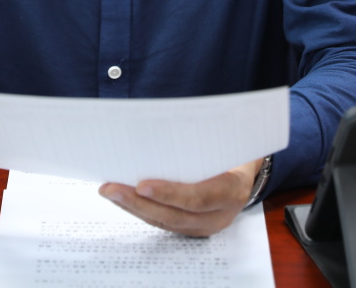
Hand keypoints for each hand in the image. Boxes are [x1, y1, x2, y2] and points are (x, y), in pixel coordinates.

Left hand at [99, 157, 262, 236]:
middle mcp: (219, 215)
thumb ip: (203, 142)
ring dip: (132, 207)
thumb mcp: (226, 143)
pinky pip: (162, 222)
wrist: (247, 175)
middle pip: (174, 215)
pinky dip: (139, 209)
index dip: (169, 193)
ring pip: (163, 222)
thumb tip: (161, 127)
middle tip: (109, 187)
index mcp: (232, 191)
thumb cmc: (233, 152)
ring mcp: (204, 226)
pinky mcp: (190, 229)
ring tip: (108, 190)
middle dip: (138, 202)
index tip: (141, 185)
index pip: (198, 198)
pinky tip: (120, 198)